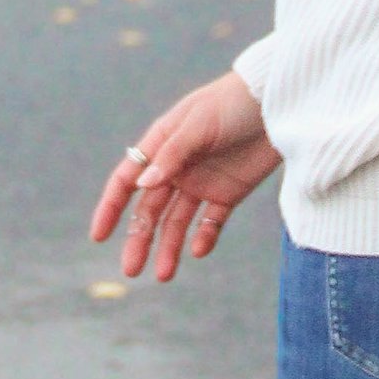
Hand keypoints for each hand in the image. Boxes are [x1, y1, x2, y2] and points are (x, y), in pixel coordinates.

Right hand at [91, 70, 279, 279]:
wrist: (279, 102)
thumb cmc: (233, 102)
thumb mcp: (199, 124)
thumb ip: (172, 155)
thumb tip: (142, 185)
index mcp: (160, 145)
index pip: (127, 181)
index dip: (110, 208)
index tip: (99, 236)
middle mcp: (176, 168)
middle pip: (150, 210)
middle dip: (139, 239)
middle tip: (131, 270)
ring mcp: (201, 182)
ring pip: (177, 222)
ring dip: (169, 247)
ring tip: (164, 275)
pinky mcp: (228, 193)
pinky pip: (211, 222)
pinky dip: (204, 238)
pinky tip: (198, 251)